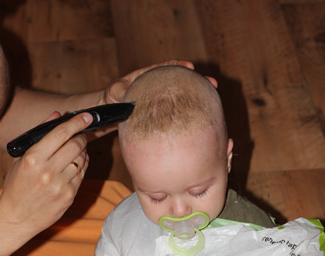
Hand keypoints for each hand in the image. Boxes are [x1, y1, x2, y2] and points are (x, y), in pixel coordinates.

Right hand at [0, 111, 90, 237]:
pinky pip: (83, 175)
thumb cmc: (17, 186)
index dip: (77, 122)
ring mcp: (60, 185)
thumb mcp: (21, 158)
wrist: (17, 217)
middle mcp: (48, 171)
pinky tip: (77, 163)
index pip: (60, 133)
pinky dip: (83, 165)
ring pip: (82, 159)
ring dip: (83, 151)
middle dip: (82, 136)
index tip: (86, 116)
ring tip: (77, 149)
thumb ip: (40, 135)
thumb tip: (56, 115)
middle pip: (75, 145)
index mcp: (33, 158)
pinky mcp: (69, 196)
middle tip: (81, 134)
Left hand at [93, 61, 217, 138]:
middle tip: (213, 84)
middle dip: (198, 82)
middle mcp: (159, 87)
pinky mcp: (163, 114)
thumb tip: (125, 99)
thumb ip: (120, 94)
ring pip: (183, 97)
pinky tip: (201, 120)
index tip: (190, 67)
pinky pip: (178, 112)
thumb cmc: (112, 98)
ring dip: (199, 98)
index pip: (166, 67)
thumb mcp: (114, 93)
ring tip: (213, 101)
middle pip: (182, 81)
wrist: (111, 112)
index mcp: (149, 76)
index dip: (179, 66)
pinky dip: (189, 115)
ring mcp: (162, 100)